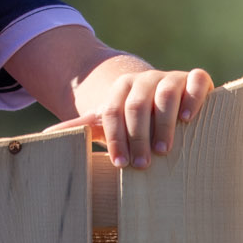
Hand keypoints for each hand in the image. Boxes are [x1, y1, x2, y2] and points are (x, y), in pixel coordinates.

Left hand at [62, 64, 212, 168]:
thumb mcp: (105, 121)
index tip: (120, 163)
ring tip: (163, 150)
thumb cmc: (131, 118)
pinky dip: (193, 97)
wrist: (159, 94)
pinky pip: (197, 81)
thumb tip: (45, 135)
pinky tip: (188, 118)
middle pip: (137, 106)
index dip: (115, 138)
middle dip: (138, 137)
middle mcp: (144, 81)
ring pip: (166, 94)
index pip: (113, 112)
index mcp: (120, 90)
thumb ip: (80, 126)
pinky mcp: (193, 79)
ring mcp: (170, 78)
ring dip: (164, 123)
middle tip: (142, 164)